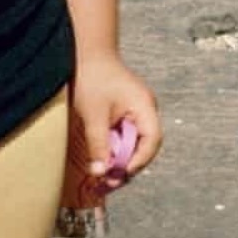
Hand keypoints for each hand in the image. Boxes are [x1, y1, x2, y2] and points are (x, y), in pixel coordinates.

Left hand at [71, 51, 161, 181]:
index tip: (119, 175)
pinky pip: (123, 136)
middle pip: (143, 146)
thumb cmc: (91, 77)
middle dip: (126, 166)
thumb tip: (100, 173)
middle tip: (107, 184)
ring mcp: (136, 110)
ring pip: (132, 143)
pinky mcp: (124, 112)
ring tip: (102, 177)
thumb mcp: (93, 114)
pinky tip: (101, 159)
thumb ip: (99, 144)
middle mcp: (145, 109)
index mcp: (145, 106)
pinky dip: (113, 148)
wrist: (85, 52)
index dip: (138, 161)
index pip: (151, 141)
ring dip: (118, 159)